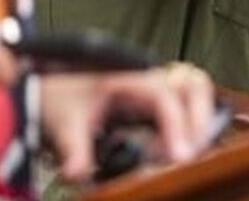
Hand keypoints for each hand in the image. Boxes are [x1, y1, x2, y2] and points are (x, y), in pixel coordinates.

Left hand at [41, 65, 215, 182]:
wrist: (48, 84)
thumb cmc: (59, 94)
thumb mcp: (65, 122)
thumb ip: (73, 149)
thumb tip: (77, 174)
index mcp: (129, 75)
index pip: (165, 97)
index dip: (176, 126)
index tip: (178, 156)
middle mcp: (148, 77)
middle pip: (193, 86)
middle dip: (199, 120)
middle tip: (190, 155)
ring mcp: (154, 87)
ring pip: (195, 91)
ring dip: (200, 119)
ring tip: (188, 153)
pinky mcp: (154, 101)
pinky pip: (185, 104)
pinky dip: (190, 124)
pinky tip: (177, 151)